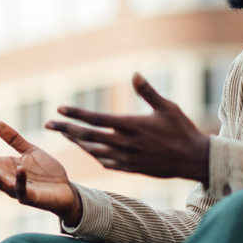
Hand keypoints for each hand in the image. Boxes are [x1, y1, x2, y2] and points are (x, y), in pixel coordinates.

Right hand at [0, 121, 82, 225]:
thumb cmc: (46, 172)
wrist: (66, 190)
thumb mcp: (29, 150)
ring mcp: (16, 190)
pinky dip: (19, 180)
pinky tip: (19, 168)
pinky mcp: (30, 198)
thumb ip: (13, 139)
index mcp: (4, 168)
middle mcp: (6, 180)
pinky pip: (22, 189)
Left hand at [47, 73, 210, 184]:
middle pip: (88, 136)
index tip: (60, 109)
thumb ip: (148, 92)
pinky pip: (105, 163)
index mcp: (132, 126)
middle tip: (48, 124)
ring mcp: (127, 158)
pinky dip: (93, 155)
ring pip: (94, 151)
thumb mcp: (168, 107)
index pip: (97, 119)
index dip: (76, 114)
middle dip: (66, 129)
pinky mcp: (131, 168)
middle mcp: (125, 143)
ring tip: (65, 134)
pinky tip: (87, 149)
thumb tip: (135, 73)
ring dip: (77, 142)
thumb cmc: (182, 130)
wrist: (194, 160)